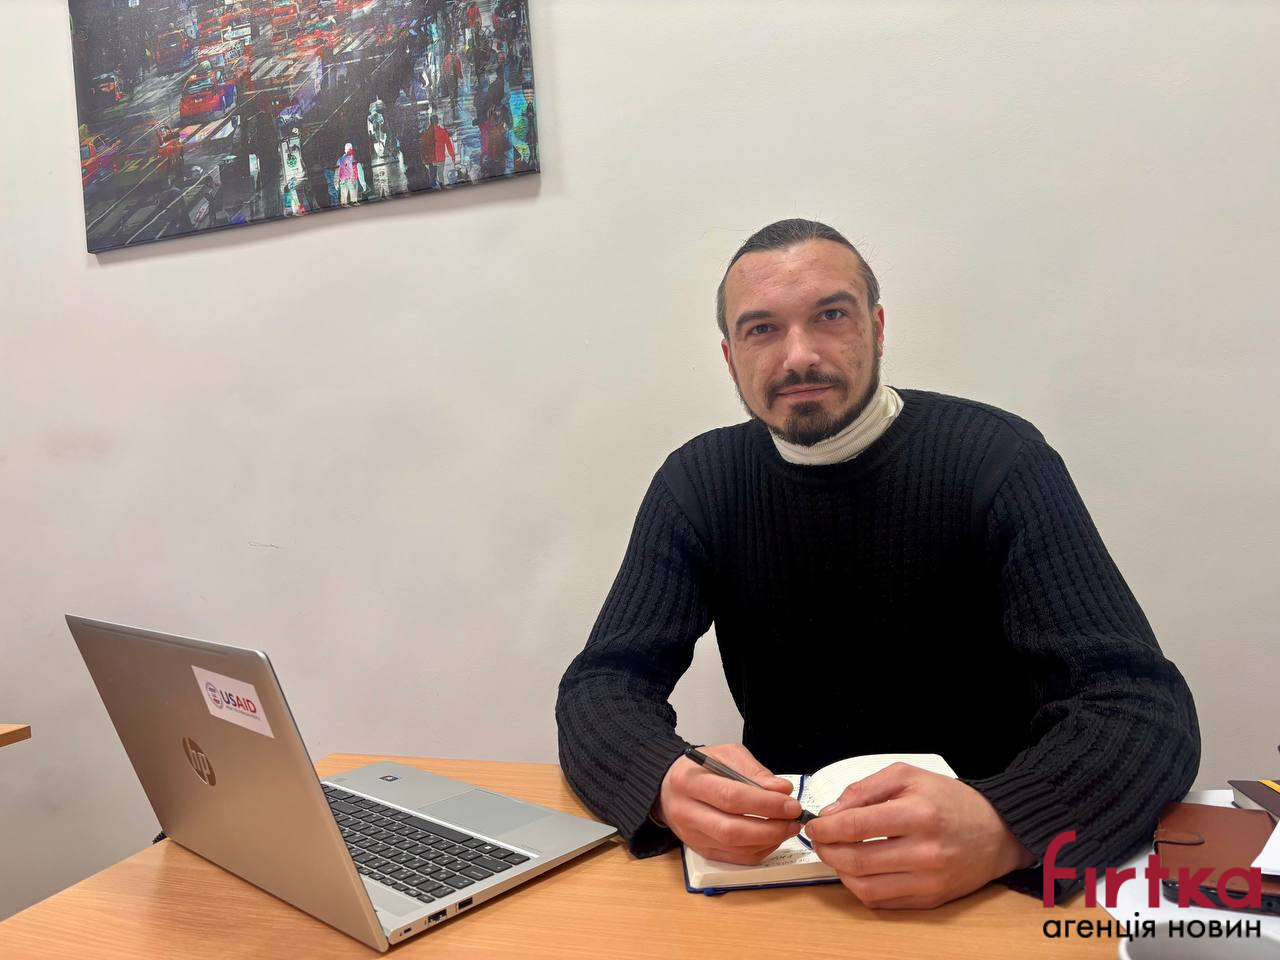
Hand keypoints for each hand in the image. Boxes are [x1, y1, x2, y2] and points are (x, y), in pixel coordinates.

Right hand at [654, 743, 802, 864]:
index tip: (790, 804)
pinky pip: (735, 858)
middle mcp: (687, 813)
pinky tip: (772, 837)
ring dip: (768, 841)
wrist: (667, 787)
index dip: (764, 804)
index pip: (730, 798)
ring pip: (735, 848)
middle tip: (794, 820)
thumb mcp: (724, 755)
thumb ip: (754, 771)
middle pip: (732, 829)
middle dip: (770, 828)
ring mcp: (692, 836)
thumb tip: (782, 790)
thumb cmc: (699, 768)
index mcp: (689, 782)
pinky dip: (759, 850)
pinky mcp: (701, 851)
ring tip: (788, 827)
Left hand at [805, 763, 1033, 908]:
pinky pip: (882, 902)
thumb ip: (865, 790)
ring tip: (836, 854)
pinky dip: (860, 888)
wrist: (997, 831)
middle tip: (819, 840)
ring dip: (839, 872)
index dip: (825, 828)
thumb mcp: (907, 777)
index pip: (855, 826)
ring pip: (865, 887)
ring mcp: (929, 881)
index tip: (814, 824)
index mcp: (918, 814)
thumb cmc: (949, 800)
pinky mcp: (931, 900)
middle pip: (856, 861)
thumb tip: (831, 813)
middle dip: (826, 850)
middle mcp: (925, 852)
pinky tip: (858, 870)